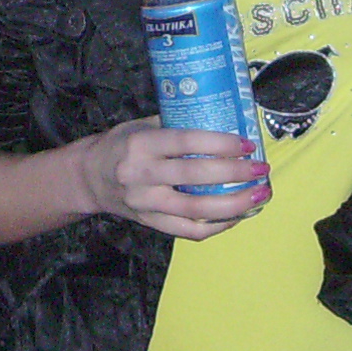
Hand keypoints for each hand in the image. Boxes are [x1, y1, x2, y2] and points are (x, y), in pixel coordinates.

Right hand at [76, 119, 268, 240]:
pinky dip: (217, 226)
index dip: (220, 144)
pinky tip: (237, 215)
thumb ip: (176, 123)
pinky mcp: (150, 223)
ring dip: (234, 204)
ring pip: (196, 210)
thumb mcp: (141, 125)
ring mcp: (146, 203)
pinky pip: (189, 231)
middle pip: (195, 177)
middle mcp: (142, 175)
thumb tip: (223, 118)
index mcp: (141, 144)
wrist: (89, 178)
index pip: (185, 142)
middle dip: (235, 173)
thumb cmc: (121, 145)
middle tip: (261, 169)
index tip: (247, 144)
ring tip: (259, 195)